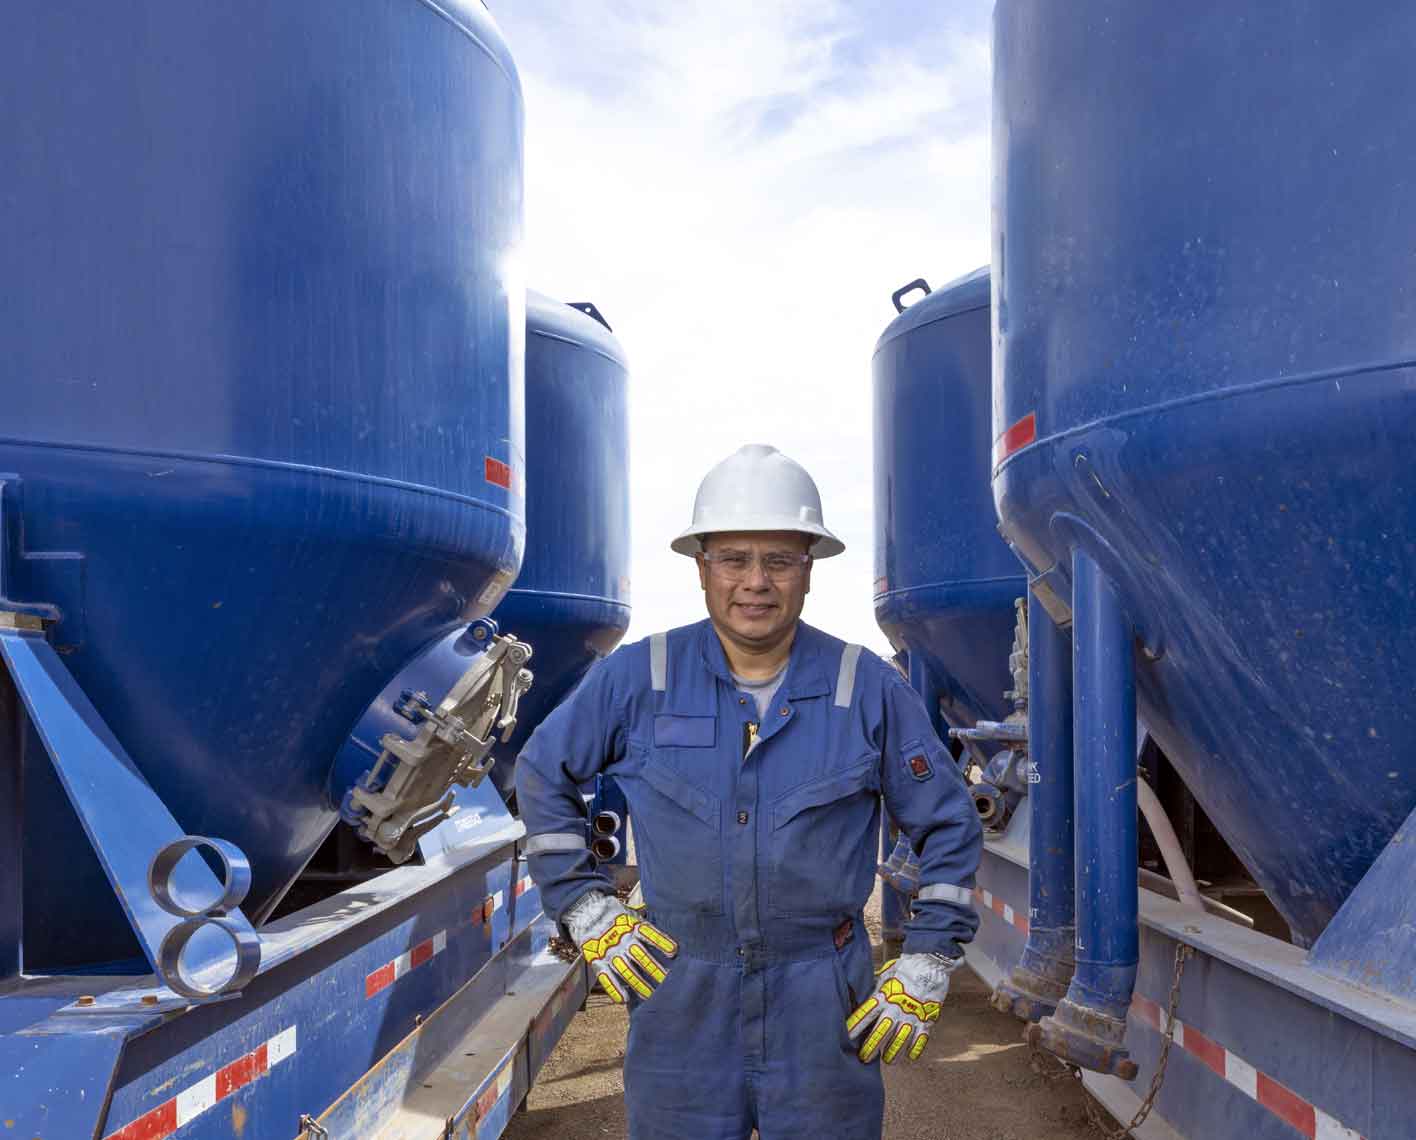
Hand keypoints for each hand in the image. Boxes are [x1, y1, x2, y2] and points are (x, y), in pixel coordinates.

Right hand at [563, 892, 677, 1003]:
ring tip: (650, 995)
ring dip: (639, 984)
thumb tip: (666, 920)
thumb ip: (645, 920)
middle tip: (667, 981)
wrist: (585, 910)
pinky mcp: (597, 960)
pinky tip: (624, 999)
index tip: (673, 952)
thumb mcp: (630, 912)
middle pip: (641, 957)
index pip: (649, 934)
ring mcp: (610, 951)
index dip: (661, 943)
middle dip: (654, 970)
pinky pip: (606, 977)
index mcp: (632, 926)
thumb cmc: (613, 913)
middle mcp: (622, 939)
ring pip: (626, 971)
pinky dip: (615, 989)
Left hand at [846, 952, 959, 1062]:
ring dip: (892, 1052)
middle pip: (880, 1033)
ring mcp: (912, 1016)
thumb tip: (861, 994)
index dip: (855, 1027)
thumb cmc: (904, 969)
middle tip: (864, 1058)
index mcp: (883, 997)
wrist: (929, 965)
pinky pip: (920, 1040)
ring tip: (887, 1060)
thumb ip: (875, 989)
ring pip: (899, 1040)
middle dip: (871, 1047)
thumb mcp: (885, 976)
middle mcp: (896, 1009)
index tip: (847, 1038)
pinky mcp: (926, 1020)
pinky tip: (910, 1056)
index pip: (865, 1015)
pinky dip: (915, 1049)